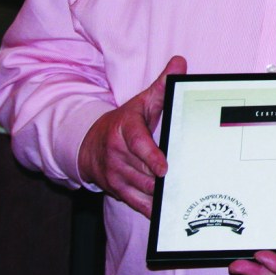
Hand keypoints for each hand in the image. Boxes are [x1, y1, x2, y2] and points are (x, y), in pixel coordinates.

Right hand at [77, 55, 184, 217]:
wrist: (89, 142)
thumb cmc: (124, 121)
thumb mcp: (142, 101)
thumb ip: (162, 84)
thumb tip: (180, 62)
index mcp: (125, 129)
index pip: (138, 144)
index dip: (151, 157)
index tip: (163, 168)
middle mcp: (117, 153)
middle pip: (144, 171)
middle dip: (163, 179)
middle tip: (186, 183)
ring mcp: (114, 172)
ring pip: (142, 188)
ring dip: (160, 194)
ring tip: (181, 195)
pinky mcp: (115, 188)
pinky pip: (134, 202)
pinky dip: (149, 208)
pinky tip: (164, 212)